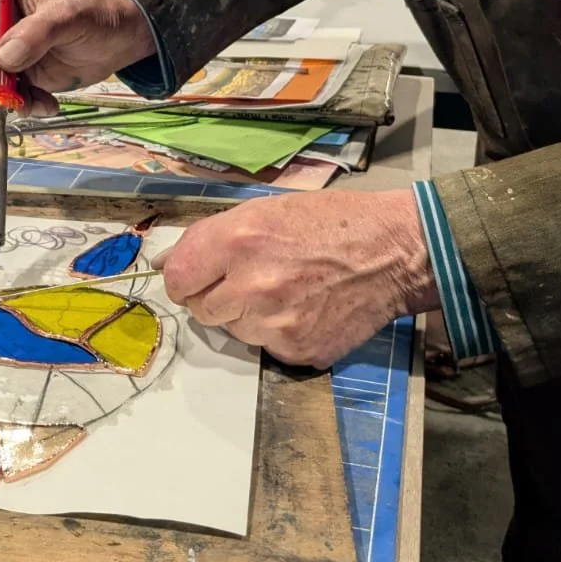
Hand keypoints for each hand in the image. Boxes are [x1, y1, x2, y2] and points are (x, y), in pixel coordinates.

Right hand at [0, 0, 154, 115]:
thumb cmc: (97, 15)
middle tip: (10, 102)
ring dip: (12, 100)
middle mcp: (3, 27)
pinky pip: (15, 96)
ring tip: (40, 104)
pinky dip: (28, 106)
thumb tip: (4, 57)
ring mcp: (14, 53)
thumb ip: (36, 33)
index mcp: (4, 0)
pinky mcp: (27, 75)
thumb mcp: (69, 17)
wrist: (123, 38)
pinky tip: (49, 105)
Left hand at [156, 190, 438, 368]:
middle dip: (217, 297)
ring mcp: (274, 324)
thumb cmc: (330, 222)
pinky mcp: (297, 350)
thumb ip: (213, 238)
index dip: (185, 278)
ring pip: (234, 331)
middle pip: (202, 310)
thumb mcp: (265, 210)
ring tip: (285, 291)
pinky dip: (278, 333)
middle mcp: (251, 286)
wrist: (393, 252)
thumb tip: (168, 263)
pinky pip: (267, 348)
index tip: (196, 277)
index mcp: (238, 241)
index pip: (178, 279)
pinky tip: (304, 309)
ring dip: (247, 316)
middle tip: (249, 280)